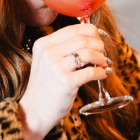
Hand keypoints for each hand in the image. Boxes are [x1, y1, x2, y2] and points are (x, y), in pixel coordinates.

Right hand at [18, 24, 108, 139]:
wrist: (35, 110)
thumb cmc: (46, 86)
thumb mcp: (48, 61)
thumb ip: (64, 48)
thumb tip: (93, 36)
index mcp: (44, 44)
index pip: (74, 29)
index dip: (92, 31)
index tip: (101, 36)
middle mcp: (49, 53)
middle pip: (84, 39)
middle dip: (99, 45)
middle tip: (103, 53)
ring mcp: (57, 67)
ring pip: (89, 53)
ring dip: (102, 58)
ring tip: (104, 64)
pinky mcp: (66, 82)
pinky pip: (92, 72)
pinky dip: (101, 73)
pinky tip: (102, 75)